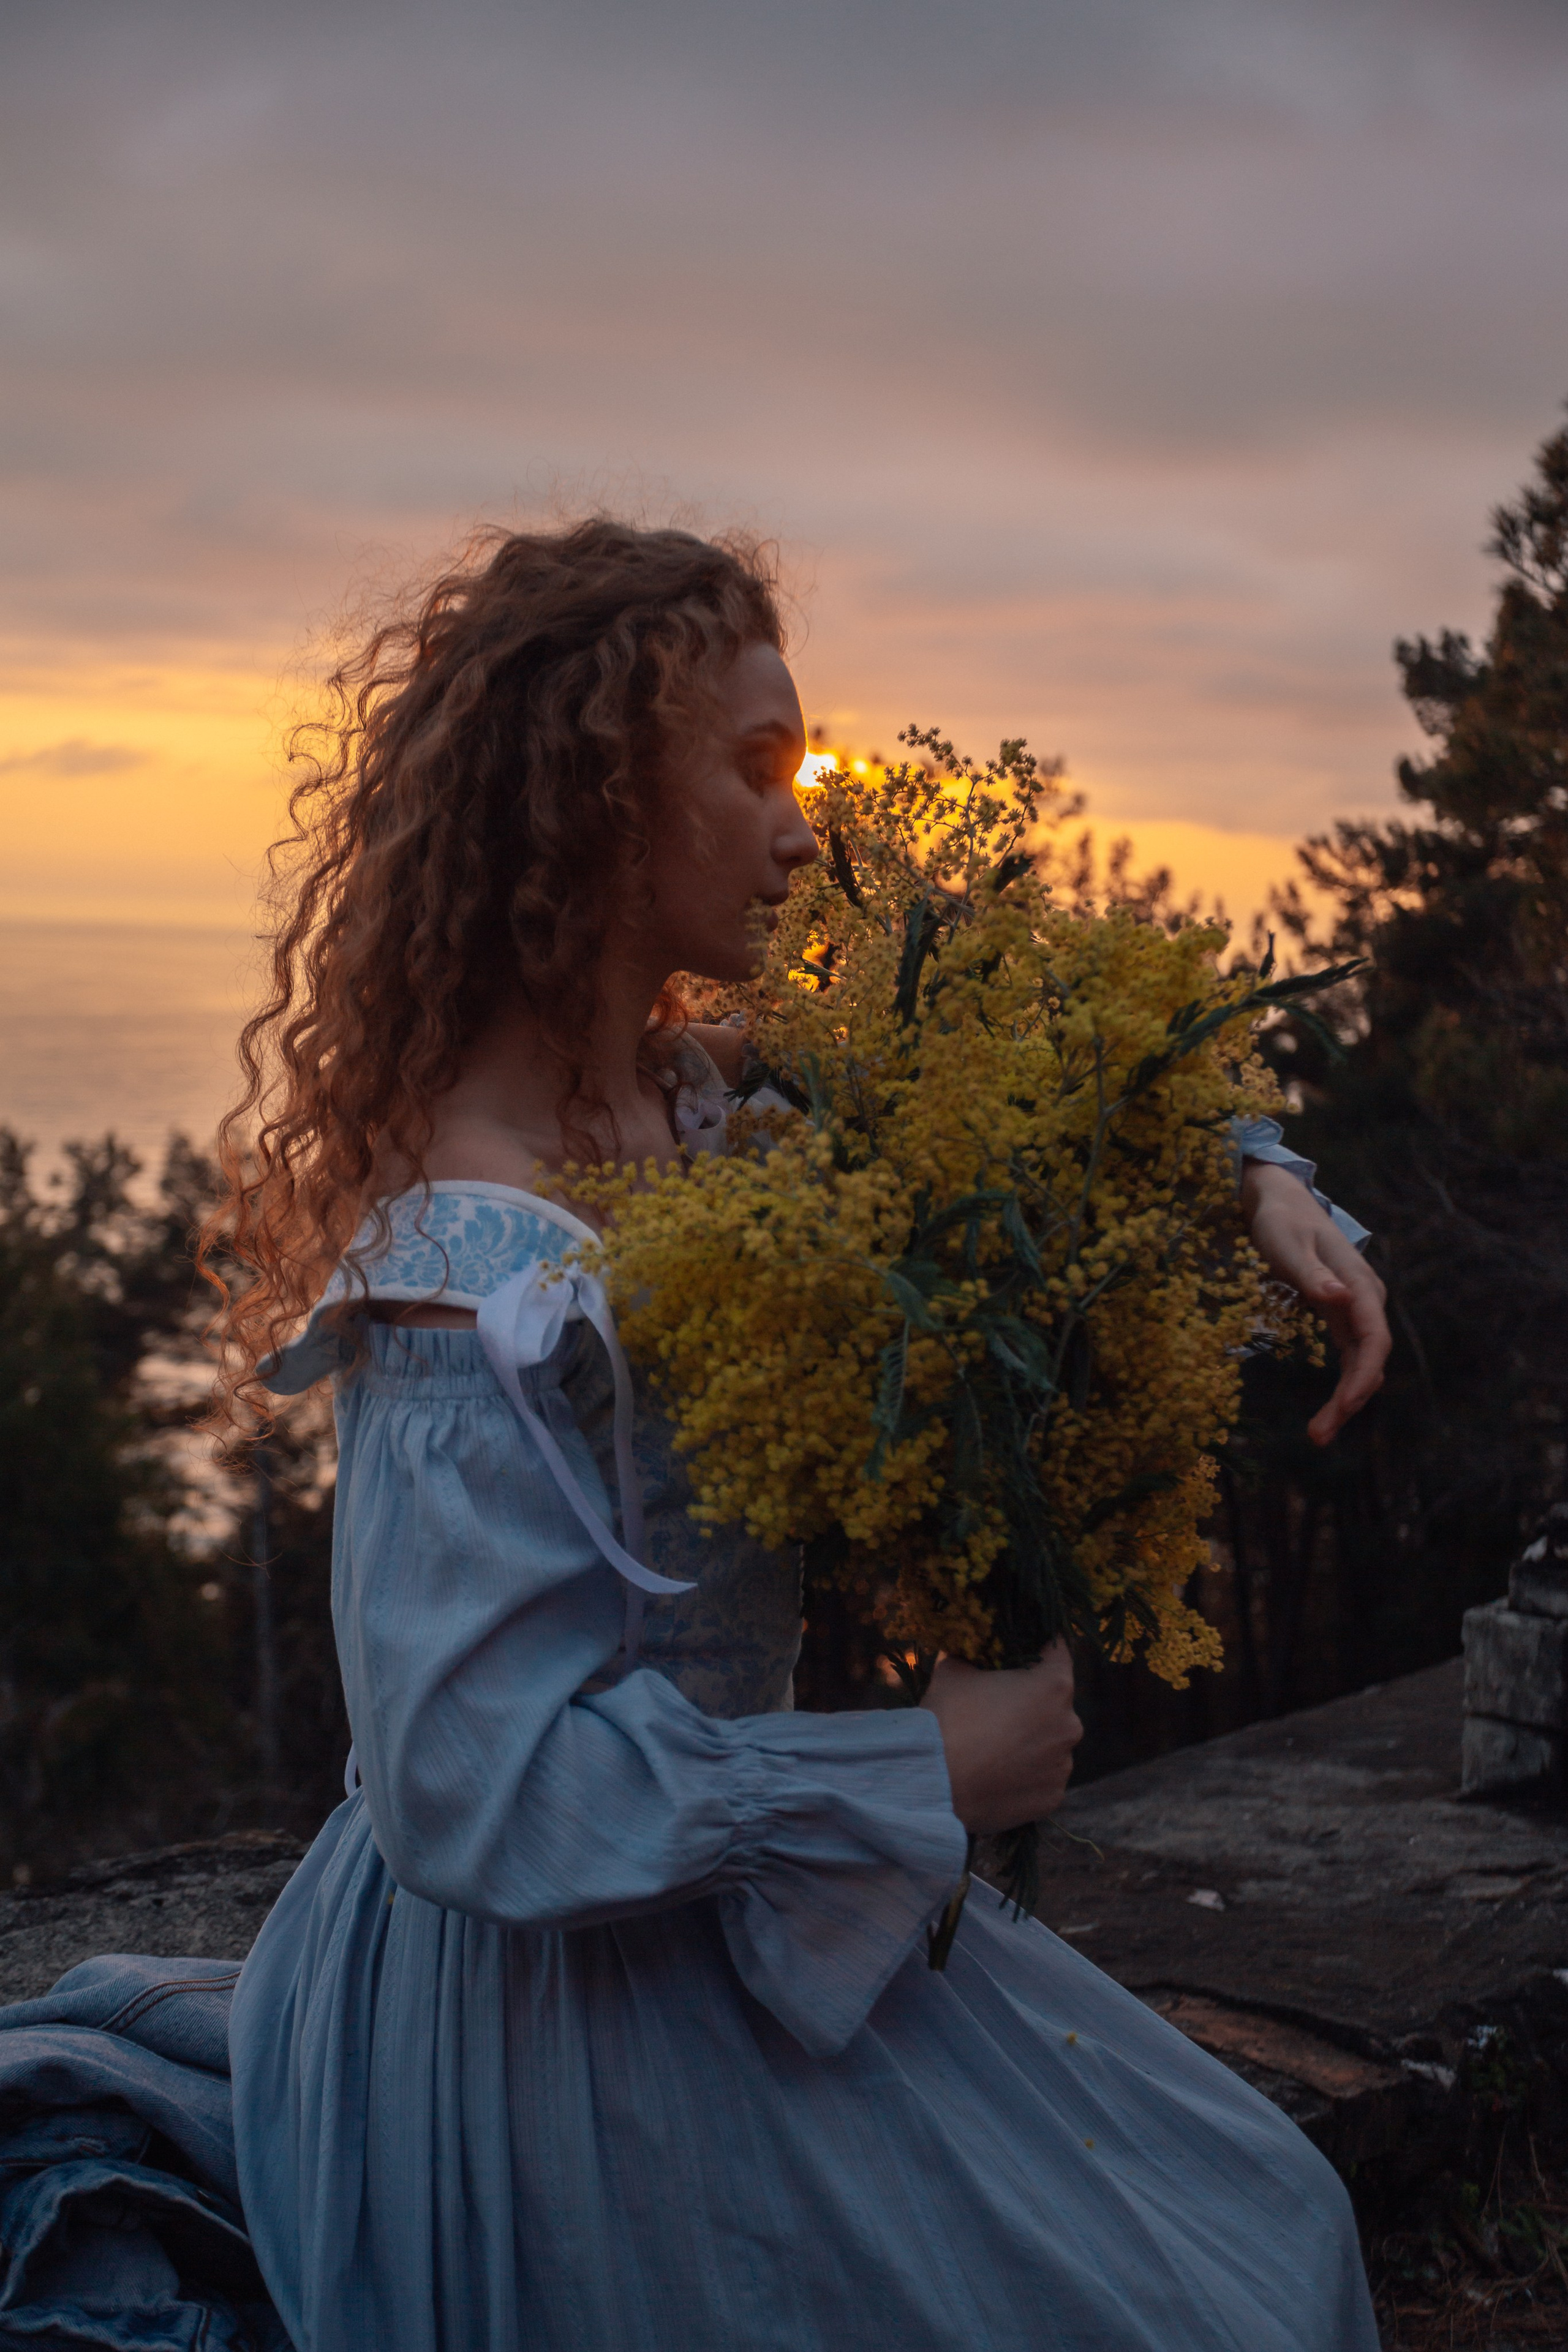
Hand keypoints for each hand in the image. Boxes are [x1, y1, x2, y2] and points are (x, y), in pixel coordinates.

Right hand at [920, 1644, 1081, 1834]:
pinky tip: (997, 1776)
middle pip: (1054, 1703)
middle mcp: (1070, 1724)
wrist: (933, 1783)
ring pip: (1050, 1743)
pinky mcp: (1053, 1798)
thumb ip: (973, 1657)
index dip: (1036, 1651)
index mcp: (1054, 1685)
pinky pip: (1042, 1778)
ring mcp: (1063, 1765)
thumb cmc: (948, 1718)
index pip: (1057, 1652)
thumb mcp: (953, 1669)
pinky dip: (1025, 1776)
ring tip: (993, 1749)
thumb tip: (972, 1652)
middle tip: (996, 1709)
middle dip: (1031, 1702)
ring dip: (1029, 1741)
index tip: (1017, 1657)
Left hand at [1240, 1160, 1389, 1447]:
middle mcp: (1365, 1301)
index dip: (1361, 1377)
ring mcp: (1355, 1310)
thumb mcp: (1288, 1246)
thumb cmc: (1282, 1222)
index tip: (1342, 1407)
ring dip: (1346, 1400)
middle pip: (1369, 1359)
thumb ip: (1312, 1274)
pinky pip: (1349, 1357)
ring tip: (1318, 1434)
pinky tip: (1327, 1412)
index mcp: (1360, 1285)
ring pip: (1361, 1363)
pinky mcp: (1340, 1317)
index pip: (1373, 1339)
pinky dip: (1340, 1384)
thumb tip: (1339, 1297)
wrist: (1282, 1203)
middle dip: (1350, 1400)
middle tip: (1318, 1436)